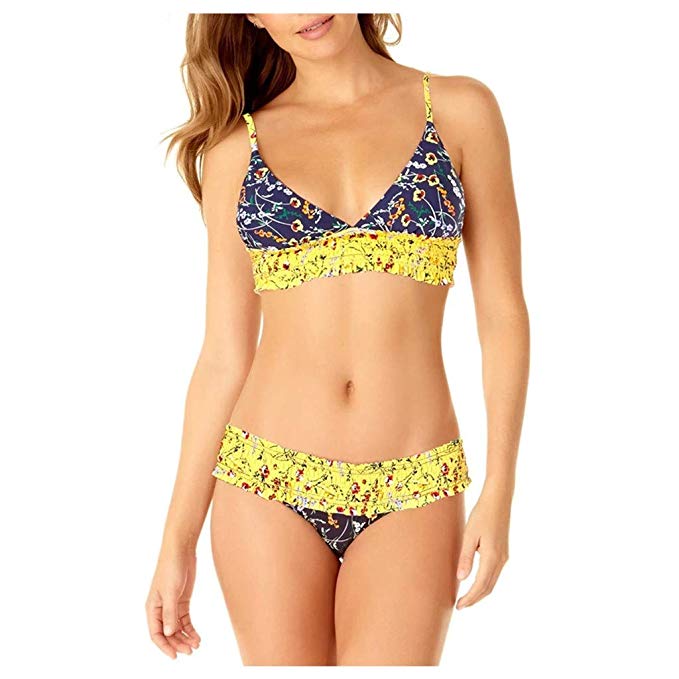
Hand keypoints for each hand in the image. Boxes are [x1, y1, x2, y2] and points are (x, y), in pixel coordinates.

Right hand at [145, 547, 200, 658]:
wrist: (181, 549)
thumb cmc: (171, 567)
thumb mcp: (170, 591)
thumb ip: (170, 613)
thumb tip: (169, 633)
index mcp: (152, 608)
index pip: (156, 634)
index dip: (164, 647)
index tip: (175, 656)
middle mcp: (160, 609)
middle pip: (168, 633)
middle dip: (178, 644)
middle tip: (191, 651)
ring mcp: (172, 605)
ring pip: (177, 628)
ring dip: (185, 638)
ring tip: (196, 645)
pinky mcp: (182, 600)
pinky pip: (185, 620)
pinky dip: (190, 629)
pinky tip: (197, 636)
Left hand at [455, 484, 510, 608]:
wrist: (499, 499)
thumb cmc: (482, 514)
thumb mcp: (469, 534)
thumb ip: (466, 557)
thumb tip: (462, 579)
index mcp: (492, 557)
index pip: (480, 585)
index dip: (470, 598)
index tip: (459, 605)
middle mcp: (501, 560)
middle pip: (488, 587)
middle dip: (474, 598)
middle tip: (460, 605)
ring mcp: (504, 556)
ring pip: (492, 581)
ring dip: (480, 591)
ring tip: (466, 597)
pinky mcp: (503, 552)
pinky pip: (494, 573)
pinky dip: (485, 581)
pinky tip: (474, 580)